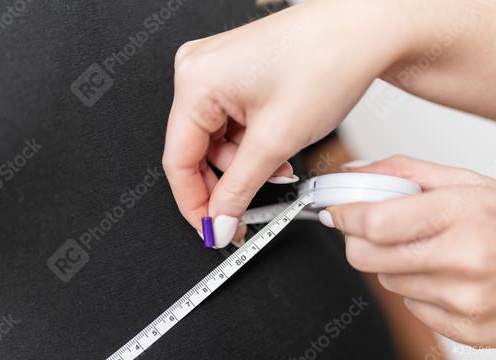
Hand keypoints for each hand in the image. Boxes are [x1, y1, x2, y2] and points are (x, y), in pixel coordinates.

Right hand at [162, 0, 412, 246]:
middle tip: (245, 212)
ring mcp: (215, 71)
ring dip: (244, 164)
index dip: (195, 204)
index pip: (178, 160)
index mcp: (196, 82)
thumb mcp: (277, 139)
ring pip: (216, 141)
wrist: (363, 29)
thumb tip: (218, 219)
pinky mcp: (234, 75)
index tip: (212, 230)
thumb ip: (239, 188)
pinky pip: (230, 123)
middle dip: (226, 183)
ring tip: (278, 166)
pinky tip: (274, 149)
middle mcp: (198, 71)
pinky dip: (251, 144)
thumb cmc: (327, 59)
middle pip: (196, 151)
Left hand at [324, 155, 495, 346]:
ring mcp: (466, 300)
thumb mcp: (465, 183)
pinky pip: (412, 306)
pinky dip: (419, 290)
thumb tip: (354, 170)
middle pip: (367, 257)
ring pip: (387, 281)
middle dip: (362, 240)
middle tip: (377, 229)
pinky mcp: (468, 328)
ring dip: (395, 264)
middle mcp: (464, 260)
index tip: (337, 211)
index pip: (375, 222)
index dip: (346, 215)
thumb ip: (405, 172)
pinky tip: (446, 275)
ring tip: (431, 250)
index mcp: (461, 214)